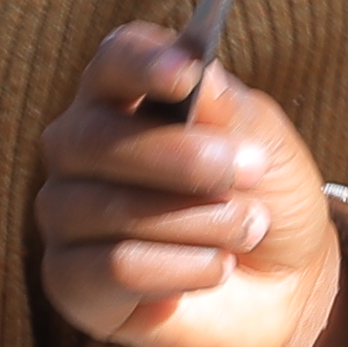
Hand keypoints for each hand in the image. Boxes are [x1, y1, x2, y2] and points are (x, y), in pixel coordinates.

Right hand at [33, 20, 347, 346]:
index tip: (186, 75)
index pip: (112, 61)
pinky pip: (115, 267)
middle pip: (98, 138)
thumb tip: (198, 72)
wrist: (282, 285)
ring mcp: (65, 215)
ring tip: (248, 227)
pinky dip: (182, 268)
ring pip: (115, 209)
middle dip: (183, 157)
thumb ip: (229, 111)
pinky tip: (216, 268)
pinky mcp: (69, 281)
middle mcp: (77, 149)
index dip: (143, 64)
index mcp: (123, 96)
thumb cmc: (263, 196)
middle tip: (250, 170)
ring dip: (202, 221)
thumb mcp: (266, 148)